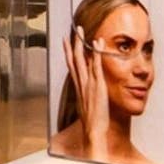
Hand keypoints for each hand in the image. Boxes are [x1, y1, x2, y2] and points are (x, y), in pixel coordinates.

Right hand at [68, 31, 120, 162]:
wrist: (93, 131)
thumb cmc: (92, 122)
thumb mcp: (87, 107)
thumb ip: (87, 97)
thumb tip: (89, 92)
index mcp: (78, 88)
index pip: (71, 67)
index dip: (68, 54)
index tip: (66, 43)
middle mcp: (81, 84)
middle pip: (74, 60)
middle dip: (73, 45)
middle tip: (72, 32)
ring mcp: (88, 84)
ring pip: (82, 60)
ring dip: (82, 44)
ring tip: (82, 32)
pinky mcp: (97, 85)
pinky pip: (96, 65)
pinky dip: (96, 53)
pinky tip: (97, 43)